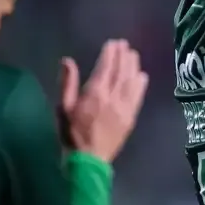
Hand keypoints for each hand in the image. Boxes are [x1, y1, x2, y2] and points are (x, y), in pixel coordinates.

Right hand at [58, 40, 149, 162]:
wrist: (87, 161)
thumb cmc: (71, 134)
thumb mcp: (62, 108)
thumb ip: (68, 83)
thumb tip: (68, 61)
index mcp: (94, 94)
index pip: (106, 68)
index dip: (110, 54)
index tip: (113, 43)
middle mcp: (112, 98)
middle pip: (121, 72)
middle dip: (123, 56)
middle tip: (125, 45)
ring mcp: (124, 108)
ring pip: (131, 82)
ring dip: (133, 66)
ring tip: (133, 55)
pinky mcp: (131, 118)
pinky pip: (138, 98)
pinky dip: (140, 85)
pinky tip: (142, 76)